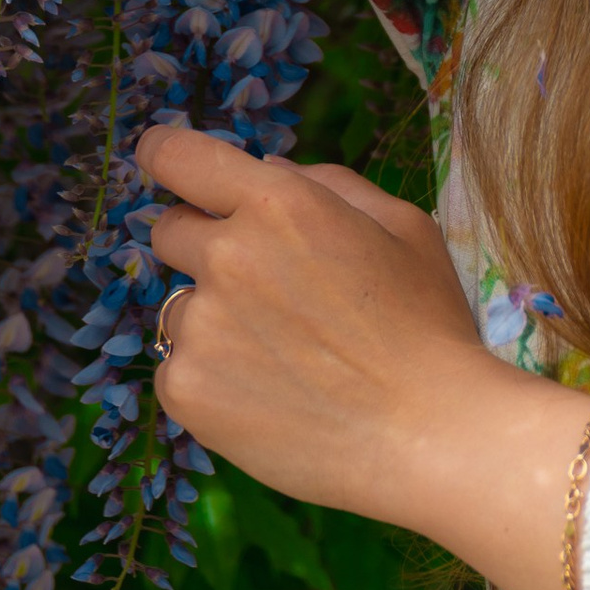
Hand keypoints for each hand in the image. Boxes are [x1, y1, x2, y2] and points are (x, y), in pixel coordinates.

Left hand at [137, 123, 589, 589]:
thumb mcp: (403, 227)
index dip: (164, 154)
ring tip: (284, 357)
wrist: (428, 435)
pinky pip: (178, 368)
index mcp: (278, 204)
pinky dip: (212, 378)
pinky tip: (271, 396)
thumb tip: (266, 168)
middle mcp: (228, 256)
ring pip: (180, 305)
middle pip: (169, 229)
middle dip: (204, 244)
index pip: (178, 156)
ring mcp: (201, 326)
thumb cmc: (428, 326)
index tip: (161, 160)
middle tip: (264, 286)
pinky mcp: (187, 390)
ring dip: (213, 318)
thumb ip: (328, 184)